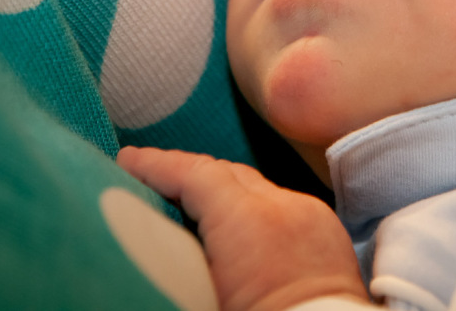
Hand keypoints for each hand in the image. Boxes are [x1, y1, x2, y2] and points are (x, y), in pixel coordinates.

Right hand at [117, 147, 369, 310]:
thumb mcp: (203, 295)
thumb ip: (176, 254)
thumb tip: (153, 246)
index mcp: (249, 222)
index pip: (197, 174)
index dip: (157, 164)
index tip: (128, 160)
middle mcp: (285, 206)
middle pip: (228, 173)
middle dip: (187, 173)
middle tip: (149, 178)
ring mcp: (311, 215)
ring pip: (257, 187)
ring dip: (222, 191)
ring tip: (187, 203)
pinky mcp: (327, 231)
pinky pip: (282, 206)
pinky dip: (253, 208)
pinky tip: (234, 227)